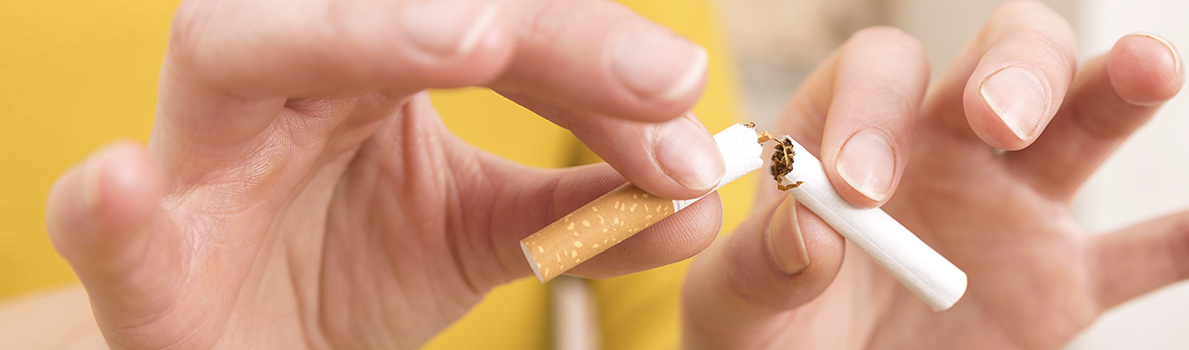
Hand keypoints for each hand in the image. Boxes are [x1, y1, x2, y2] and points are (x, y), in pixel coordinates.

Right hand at [45, 0, 727, 347]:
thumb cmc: (354, 269)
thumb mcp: (485, 231)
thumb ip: (584, 210)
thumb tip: (700, 196)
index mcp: (367, 54)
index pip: (489, 18)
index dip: (591, 55)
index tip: (686, 98)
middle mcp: (282, 74)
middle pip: (390, 6)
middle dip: (529, 27)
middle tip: (651, 79)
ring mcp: (203, 155)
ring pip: (241, 50)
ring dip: (352, 34)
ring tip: (469, 42)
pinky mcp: (147, 261)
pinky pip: (117, 225)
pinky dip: (113, 207)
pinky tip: (120, 183)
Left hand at [681, 2, 1188, 348]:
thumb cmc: (764, 346)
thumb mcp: (739, 312)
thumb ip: (761, 265)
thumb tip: (813, 221)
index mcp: (854, 140)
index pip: (875, 77)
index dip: (869, 112)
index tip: (856, 190)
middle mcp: (944, 151)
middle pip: (999, 64)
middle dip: (1012, 74)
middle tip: (999, 123)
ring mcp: (1018, 208)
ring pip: (1088, 125)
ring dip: (1120, 88)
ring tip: (1153, 69)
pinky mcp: (1071, 279)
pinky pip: (1172, 248)